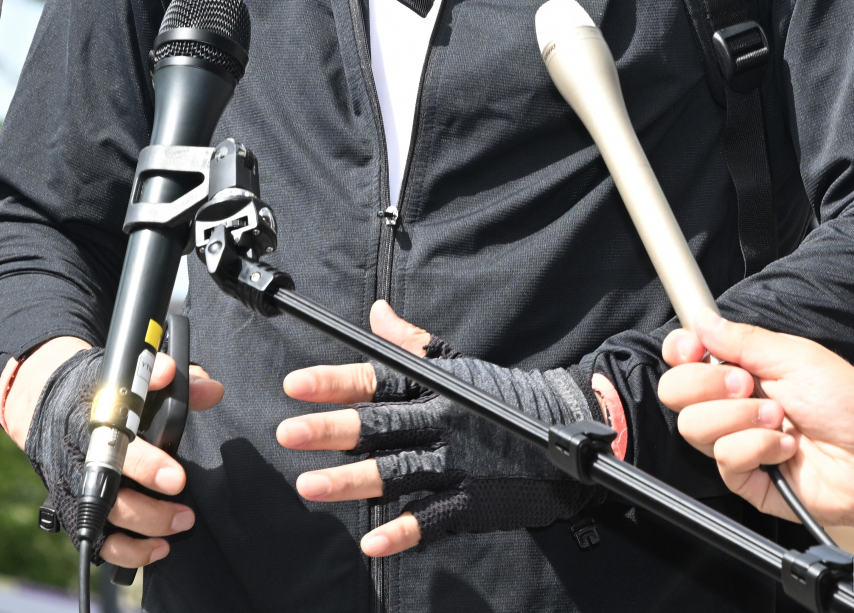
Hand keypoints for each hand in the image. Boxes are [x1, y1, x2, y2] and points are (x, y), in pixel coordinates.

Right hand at [0, 337, 223, 568]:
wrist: (49, 405)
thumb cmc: (100, 391)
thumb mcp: (128, 375)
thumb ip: (168, 377)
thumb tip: (210, 390)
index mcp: (96, 420)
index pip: (120, 447)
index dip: (147, 464)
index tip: (177, 478)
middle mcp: (82, 458)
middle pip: (114, 492)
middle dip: (150, 506)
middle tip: (186, 505)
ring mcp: (78, 488)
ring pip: (109, 519)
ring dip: (149, 525)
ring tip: (183, 521)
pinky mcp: (78, 511)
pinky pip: (101, 543)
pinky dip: (130, 552)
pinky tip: (159, 548)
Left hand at [278, 300, 599, 556]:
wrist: (565, 425)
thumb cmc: (505, 394)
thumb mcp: (456, 362)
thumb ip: (411, 343)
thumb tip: (376, 313)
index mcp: (433, 385)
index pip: (377, 378)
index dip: (335, 381)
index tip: (295, 384)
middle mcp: (440, 420)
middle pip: (378, 424)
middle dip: (332, 429)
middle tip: (289, 432)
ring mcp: (457, 462)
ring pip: (396, 471)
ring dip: (352, 480)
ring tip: (310, 486)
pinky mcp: (473, 499)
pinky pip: (433, 517)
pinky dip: (404, 531)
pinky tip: (372, 541)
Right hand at [657, 314, 853, 538]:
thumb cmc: (850, 406)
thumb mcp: (798, 357)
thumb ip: (743, 340)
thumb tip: (701, 319)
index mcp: (743, 367)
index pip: (684, 356)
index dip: (680, 350)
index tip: (694, 349)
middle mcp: (732, 403)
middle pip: (675, 391)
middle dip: (708, 384)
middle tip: (748, 384)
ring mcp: (737, 441)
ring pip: (694, 426)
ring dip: (740, 417)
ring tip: (780, 418)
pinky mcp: (746, 478)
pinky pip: (724, 459)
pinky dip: (758, 448)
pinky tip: (787, 447)